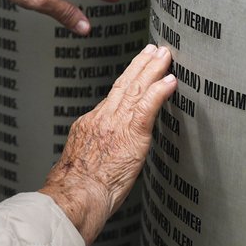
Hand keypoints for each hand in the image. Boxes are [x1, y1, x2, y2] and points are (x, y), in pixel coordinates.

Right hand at [39, 44, 175, 245]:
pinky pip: (147, 106)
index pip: (111, 99)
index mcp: (89, 125)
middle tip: (153, 49)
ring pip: (136, 89)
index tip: (134, 72)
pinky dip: (159, 91)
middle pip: (123, 85)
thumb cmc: (76, 191)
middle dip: (139, 66)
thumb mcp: (78, 164)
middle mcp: (101, 119)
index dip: (125, 83)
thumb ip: (91, 154)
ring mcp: (115, 124)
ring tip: (164, 55)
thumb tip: (96, 160)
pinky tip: (170, 80)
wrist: (75, 196)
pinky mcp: (131, 134)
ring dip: (152, 69)